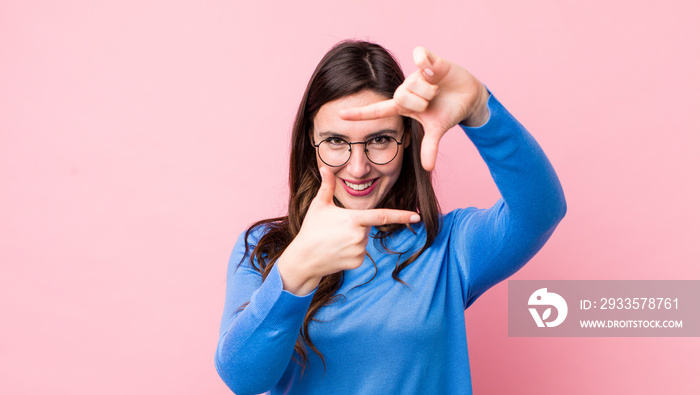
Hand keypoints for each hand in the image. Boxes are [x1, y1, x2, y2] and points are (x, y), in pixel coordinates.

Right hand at [277, 167, 420, 294]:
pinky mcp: (357, 262)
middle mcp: (359, 236)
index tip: (417, 215)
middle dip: (357, 225)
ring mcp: (359, 250)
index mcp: (354, 219)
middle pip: (368, 227)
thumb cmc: (311, 229)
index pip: (383, 216)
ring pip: (364, 240)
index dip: (401, 215)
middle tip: (337, 229)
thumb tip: (325, 168)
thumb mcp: (319, 205)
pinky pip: (361, 254)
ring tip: (334, 241)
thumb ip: (327, 186)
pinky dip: (352, 252)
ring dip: (354, 239)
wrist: (304, 258)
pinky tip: (337, 251)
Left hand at [339, 47, 489, 170]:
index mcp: (403, 106)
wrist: (468, 96)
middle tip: (431, 103)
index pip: (377, 110)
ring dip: (431, 90)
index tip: (340, 116)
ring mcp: (416, 74)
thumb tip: (428, 168)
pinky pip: (419, 56)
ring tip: (438, 89)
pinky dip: (425, 61)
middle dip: (422, 104)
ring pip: (416, 83)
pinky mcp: (428, 60)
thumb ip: (429, 146)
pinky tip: (432, 67)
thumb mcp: (437, 129)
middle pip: (402, 97)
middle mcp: (406, 89)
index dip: (359, 114)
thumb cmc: (447, 112)